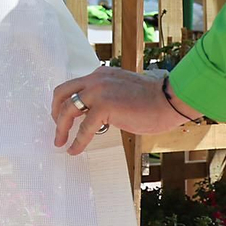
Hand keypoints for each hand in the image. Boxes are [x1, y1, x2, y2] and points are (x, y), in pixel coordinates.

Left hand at [50, 68, 197, 154]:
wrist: (169, 100)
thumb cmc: (152, 101)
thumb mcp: (122, 92)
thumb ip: (106, 96)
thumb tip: (94, 114)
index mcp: (100, 75)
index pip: (73, 86)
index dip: (64, 102)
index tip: (62, 116)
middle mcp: (95, 79)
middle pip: (61, 93)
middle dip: (55, 112)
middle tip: (57, 128)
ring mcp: (98, 91)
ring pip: (68, 110)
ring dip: (60, 128)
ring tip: (60, 142)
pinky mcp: (104, 106)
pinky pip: (84, 128)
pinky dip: (77, 141)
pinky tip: (74, 150)